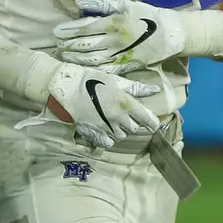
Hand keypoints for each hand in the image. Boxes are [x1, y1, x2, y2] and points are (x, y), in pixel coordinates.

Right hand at [39, 61, 161, 148]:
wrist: (67, 88)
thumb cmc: (92, 80)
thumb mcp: (116, 80)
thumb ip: (136, 88)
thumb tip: (156, 90)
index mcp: (126, 104)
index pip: (147, 118)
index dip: (153, 122)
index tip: (154, 123)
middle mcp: (118, 119)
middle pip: (134, 128)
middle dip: (133, 122)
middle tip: (126, 114)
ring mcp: (106, 128)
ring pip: (122, 136)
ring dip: (122, 129)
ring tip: (114, 120)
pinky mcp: (95, 134)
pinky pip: (108, 141)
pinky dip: (109, 137)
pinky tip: (105, 128)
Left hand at [53, 0, 187, 73]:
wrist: (170, 33)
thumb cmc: (147, 15)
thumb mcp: (125, 3)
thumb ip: (100, 4)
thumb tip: (78, 4)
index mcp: (112, 23)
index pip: (85, 29)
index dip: (68, 31)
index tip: (56, 33)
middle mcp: (113, 41)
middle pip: (85, 46)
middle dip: (68, 46)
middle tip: (57, 46)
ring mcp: (120, 55)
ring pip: (92, 59)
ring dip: (76, 58)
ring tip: (64, 56)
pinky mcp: (126, 66)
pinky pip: (105, 70)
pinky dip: (91, 69)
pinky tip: (81, 68)